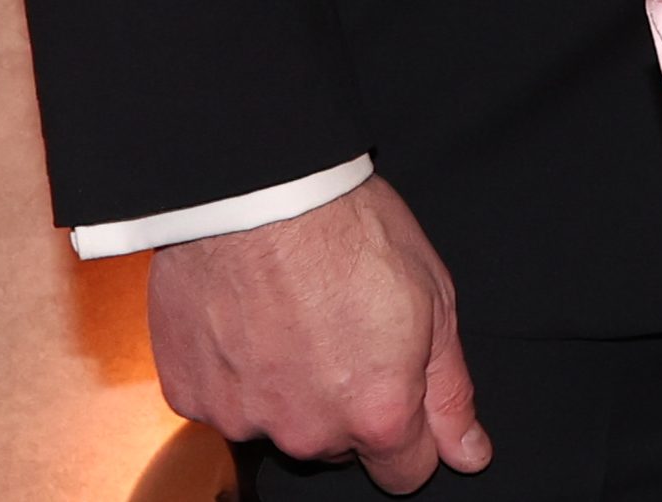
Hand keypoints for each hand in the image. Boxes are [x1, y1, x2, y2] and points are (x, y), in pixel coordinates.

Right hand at [147, 176, 485, 492]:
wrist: (260, 189)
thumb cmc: (350, 228)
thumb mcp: (434, 296)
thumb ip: (449, 389)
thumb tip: (470, 454)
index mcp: (377, 413)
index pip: (405, 472)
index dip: (409, 429)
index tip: (397, 382)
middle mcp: (308, 433)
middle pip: (338, 445)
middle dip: (346, 401)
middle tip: (341, 324)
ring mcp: (243, 420)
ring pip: (279, 423)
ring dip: (287, 386)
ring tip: (289, 311)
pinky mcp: (191, 397)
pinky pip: (223, 400)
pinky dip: (235, 369)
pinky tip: (246, 314)